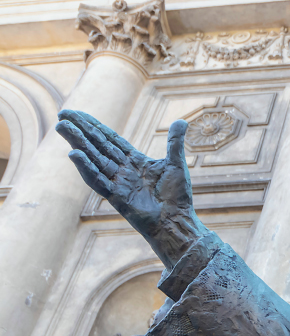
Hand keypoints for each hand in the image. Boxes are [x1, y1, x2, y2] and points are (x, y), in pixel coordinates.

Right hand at [55, 110, 207, 268]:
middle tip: (62, 114)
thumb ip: (175, 142)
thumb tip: (181, 120)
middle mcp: (122, 170)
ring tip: (61, 127)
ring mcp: (117, 183)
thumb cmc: (177, 197)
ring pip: (93, 159)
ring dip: (77, 143)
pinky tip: (74, 154)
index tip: (77, 114)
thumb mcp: (176, 164)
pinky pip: (97, 180)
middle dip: (80, 130)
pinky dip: (86, 168)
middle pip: (97, 146)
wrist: (176, 222)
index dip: (94, 126)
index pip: (110, 140)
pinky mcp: (116, 197)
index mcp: (134, 161)